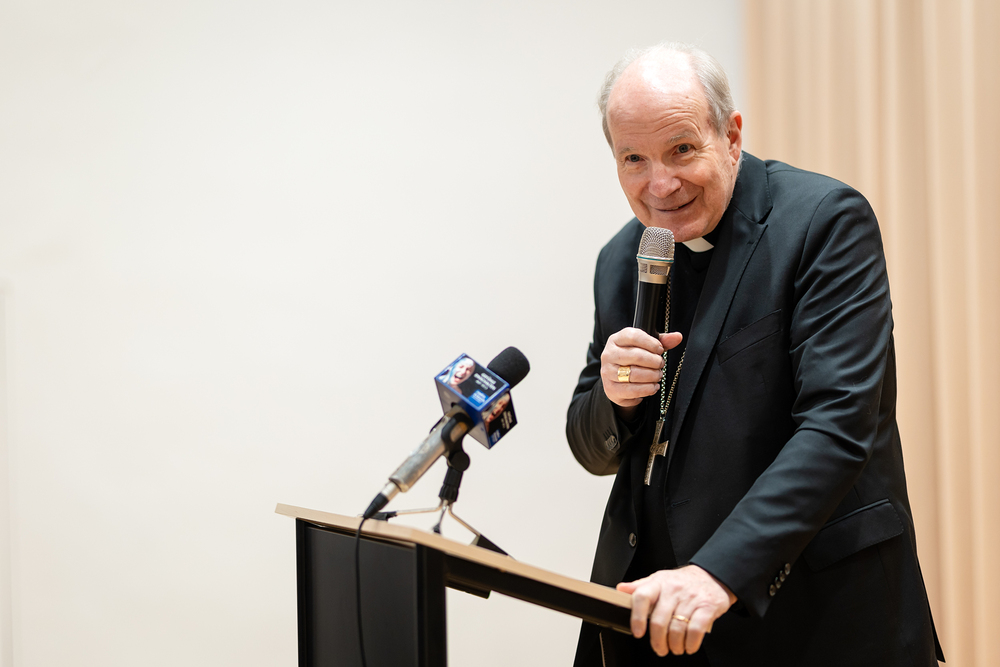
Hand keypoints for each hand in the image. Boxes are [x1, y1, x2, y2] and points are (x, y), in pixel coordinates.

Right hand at [601, 329, 681, 417]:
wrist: (616, 380)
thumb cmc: (631, 360)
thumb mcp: (644, 347)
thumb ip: (661, 341)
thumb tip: (677, 337)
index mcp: (615, 340)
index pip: (634, 336)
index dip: (651, 343)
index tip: (660, 349)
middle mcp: (609, 355)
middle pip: (636, 356)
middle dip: (654, 361)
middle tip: (660, 364)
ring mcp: (608, 372)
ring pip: (635, 374)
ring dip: (652, 376)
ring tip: (658, 375)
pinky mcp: (611, 389)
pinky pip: (633, 390)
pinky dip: (647, 389)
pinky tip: (653, 386)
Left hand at [616, 565, 735, 655]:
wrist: (713, 575)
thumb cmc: (682, 581)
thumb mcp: (660, 579)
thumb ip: (640, 586)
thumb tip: (620, 589)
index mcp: (659, 583)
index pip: (642, 597)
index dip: (637, 617)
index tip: (637, 633)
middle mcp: (673, 590)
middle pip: (659, 620)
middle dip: (657, 641)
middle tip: (659, 648)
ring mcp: (690, 599)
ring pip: (677, 628)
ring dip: (674, 645)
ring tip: (675, 648)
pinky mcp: (707, 607)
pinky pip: (696, 630)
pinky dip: (691, 643)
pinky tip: (689, 646)